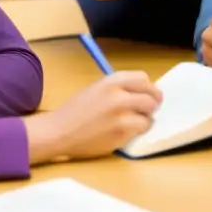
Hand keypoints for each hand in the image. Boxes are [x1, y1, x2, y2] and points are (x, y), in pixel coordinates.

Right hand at [24, 71, 161, 163]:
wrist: (58, 132)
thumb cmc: (76, 111)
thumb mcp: (97, 88)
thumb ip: (120, 87)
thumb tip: (145, 91)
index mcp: (111, 81)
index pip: (144, 78)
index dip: (149, 88)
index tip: (148, 94)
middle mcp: (118, 95)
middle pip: (152, 97)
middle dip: (151, 104)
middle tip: (146, 110)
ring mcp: (121, 115)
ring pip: (149, 116)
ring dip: (144, 120)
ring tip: (130, 123)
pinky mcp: (121, 133)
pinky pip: (141, 130)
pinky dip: (136, 132)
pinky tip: (122, 132)